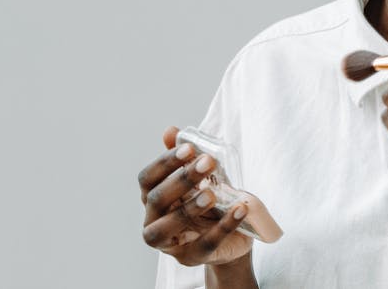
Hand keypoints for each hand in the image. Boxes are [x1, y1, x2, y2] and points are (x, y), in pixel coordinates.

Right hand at [138, 126, 252, 267]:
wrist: (233, 236)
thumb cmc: (211, 202)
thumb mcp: (203, 178)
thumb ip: (186, 156)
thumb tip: (171, 130)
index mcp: (153, 198)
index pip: (147, 179)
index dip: (165, 163)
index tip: (189, 148)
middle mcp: (153, 221)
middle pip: (155, 200)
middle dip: (181, 180)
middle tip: (207, 163)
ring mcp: (170, 243)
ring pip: (166, 228)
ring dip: (189, 208)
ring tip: (212, 193)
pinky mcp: (191, 257)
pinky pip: (205, 244)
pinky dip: (223, 226)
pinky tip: (240, 209)